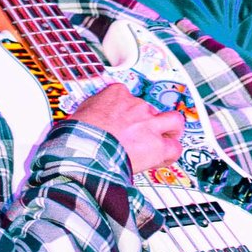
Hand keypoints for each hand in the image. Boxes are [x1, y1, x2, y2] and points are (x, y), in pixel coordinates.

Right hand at [61, 79, 186, 179]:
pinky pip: (174, 147)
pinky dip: (170, 154)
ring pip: (174, 121)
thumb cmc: (77, 135)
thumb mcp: (78, 114)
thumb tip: (86, 120)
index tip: (123, 120)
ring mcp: (149, 123)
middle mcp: (136, 105)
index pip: (128, 96)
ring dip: (172, 130)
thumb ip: (90, 113)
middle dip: (148, 121)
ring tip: (167, 139)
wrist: (83, 151)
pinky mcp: (157, 145)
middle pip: (150, 109)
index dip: (128, 110)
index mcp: (116, 94)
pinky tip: (163, 158)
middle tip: (143, 133)